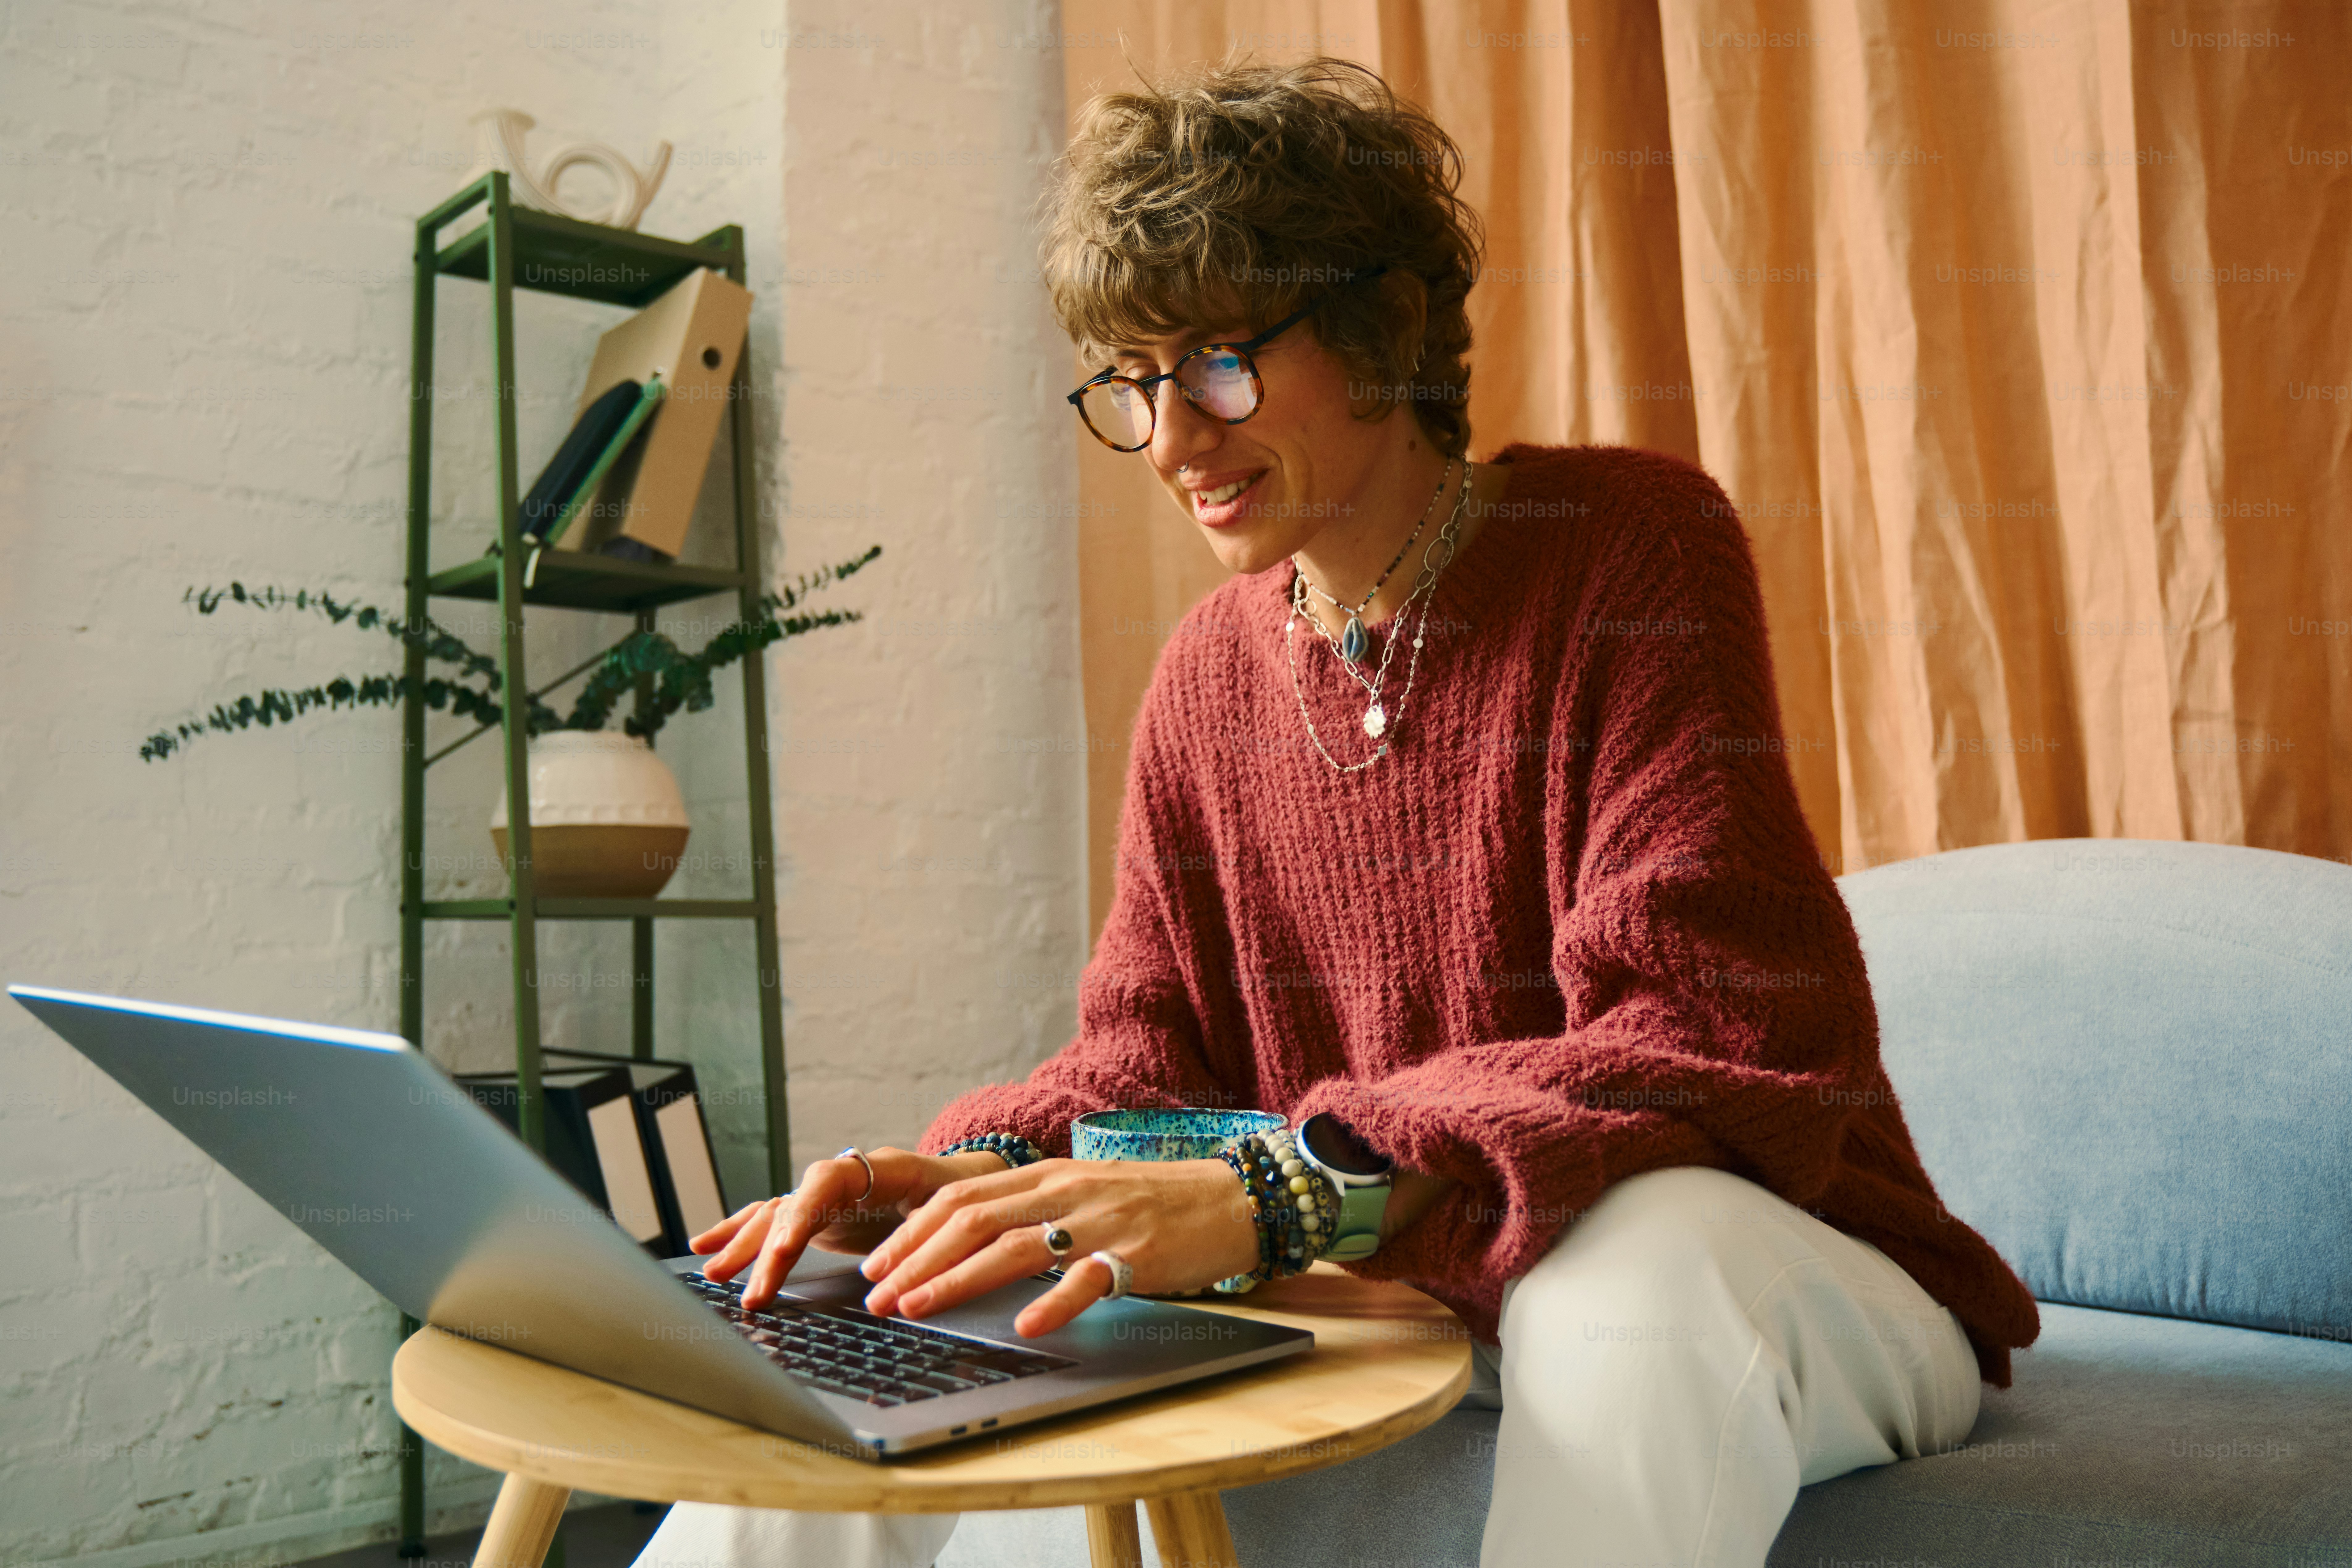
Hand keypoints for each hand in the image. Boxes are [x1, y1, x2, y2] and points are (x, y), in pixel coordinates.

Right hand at [691, 1146, 1005, 1310]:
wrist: (968, 1184)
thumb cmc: (964, 1193)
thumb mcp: (954, 1203)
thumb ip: (925, 1230)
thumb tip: (888, 1270)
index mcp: (877, 1168)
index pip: (826, 1181)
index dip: (802, 1215)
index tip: (782, 1250)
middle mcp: (842, 1180)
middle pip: (793, 1204)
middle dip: (764, 1246)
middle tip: (745, 1288)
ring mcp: (826, 1200)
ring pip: (775, 1215)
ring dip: (743, 1244)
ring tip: (712, 1271)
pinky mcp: (818, 1219)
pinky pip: (773, 1222)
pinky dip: (741, 1233)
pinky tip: (708, 1247)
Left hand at [857, 1157, 1261, 1337]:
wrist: (1232, 1197)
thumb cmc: (1155, 1203)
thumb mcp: (1084, 1195)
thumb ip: (1033, 1211)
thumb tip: (971, 1243)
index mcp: (1048, 1175)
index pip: (961, 1197)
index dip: (911, 1232)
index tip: (876, 1266)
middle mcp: (1066, 1191)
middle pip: (972, 1219)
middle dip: (915, 1259)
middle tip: (876, 1297)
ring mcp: (1101, 1222)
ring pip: (1016, 1245)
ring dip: (957, 1280)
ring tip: (916, 1309)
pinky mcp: (1138, 1253)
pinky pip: (1090, 1278)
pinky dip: (1055, 1302)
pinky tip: (1028, 1326)